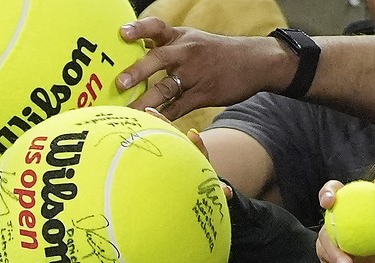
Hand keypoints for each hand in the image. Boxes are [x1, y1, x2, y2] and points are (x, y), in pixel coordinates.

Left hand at [114, 18, 294, 119]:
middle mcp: (186, 53)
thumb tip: (139, 45)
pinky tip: (151, 123)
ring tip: (130, 112)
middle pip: (158, 59)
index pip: (156, 27)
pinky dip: (166, 115)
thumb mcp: (193, 39)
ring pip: (167, 88)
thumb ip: (168, 43)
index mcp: (181, 37)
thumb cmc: (217, 52)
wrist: (253, 62)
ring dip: (147, 101)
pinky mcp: (204, 94)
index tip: (122, 34)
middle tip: (120, 82)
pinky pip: (180, 107)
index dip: (139, 29)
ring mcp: (195, 75)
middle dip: (138, 71)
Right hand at [315, 176, 374, 262]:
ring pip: (327, 221)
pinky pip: (325, 247)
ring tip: (345, 255)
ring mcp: (338, 229)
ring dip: (331, 235)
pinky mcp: (327, 247)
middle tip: (330, 200)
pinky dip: (334, 255)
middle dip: (330, 190)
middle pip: (340, 193)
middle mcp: (355, 212)